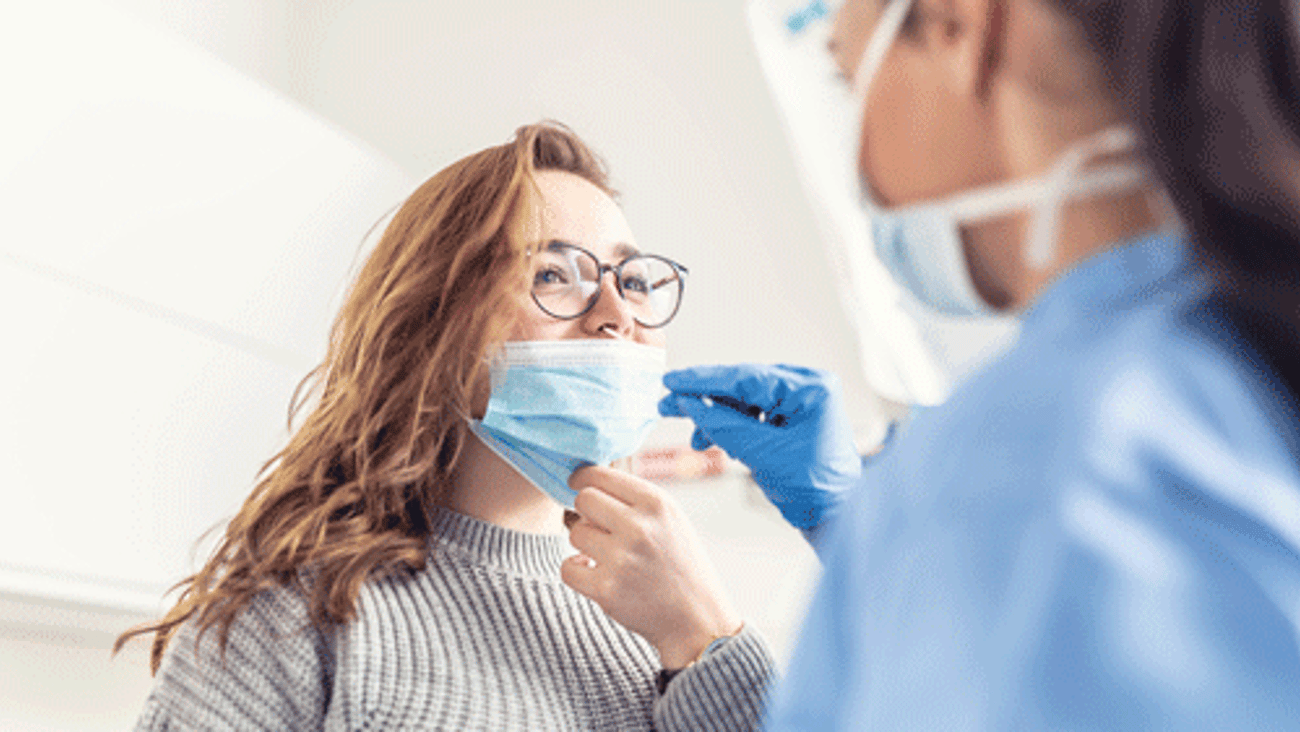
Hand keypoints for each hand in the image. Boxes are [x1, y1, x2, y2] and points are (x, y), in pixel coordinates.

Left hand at [560, 466, 741, 668]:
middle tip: (600, 528)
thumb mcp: (671, 519)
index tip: (577, 484)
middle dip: (586, 513)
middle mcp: (639, 526)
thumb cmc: (681, 565)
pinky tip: (595, 573)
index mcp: (656, 502)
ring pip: (575, 533)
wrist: (697, 619)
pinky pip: (567, 567)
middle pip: (583, 499)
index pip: (599, 475)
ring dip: (585, 544)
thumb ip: (634, 499)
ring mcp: (621, 559)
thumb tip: (585, 483)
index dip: (582, 478)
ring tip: (608, 555)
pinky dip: (577, 571)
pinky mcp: (606, 589)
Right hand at [658, 364, 861, 528]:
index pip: (746, 377)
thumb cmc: (815, 488)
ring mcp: (799, 402)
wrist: (836, 517)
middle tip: (669, 405)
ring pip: (744, 401)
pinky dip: (732, 428)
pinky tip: (718, 442)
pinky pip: (752, 415)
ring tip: (698, 440)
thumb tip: (689, 403)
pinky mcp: (791, 418)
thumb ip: (723, 424)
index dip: (704, 380)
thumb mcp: (762, 454)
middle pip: (743, 387)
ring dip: (718, 419)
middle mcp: (806, 388)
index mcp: (809, 389)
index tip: (673, 381)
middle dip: (706, 401)